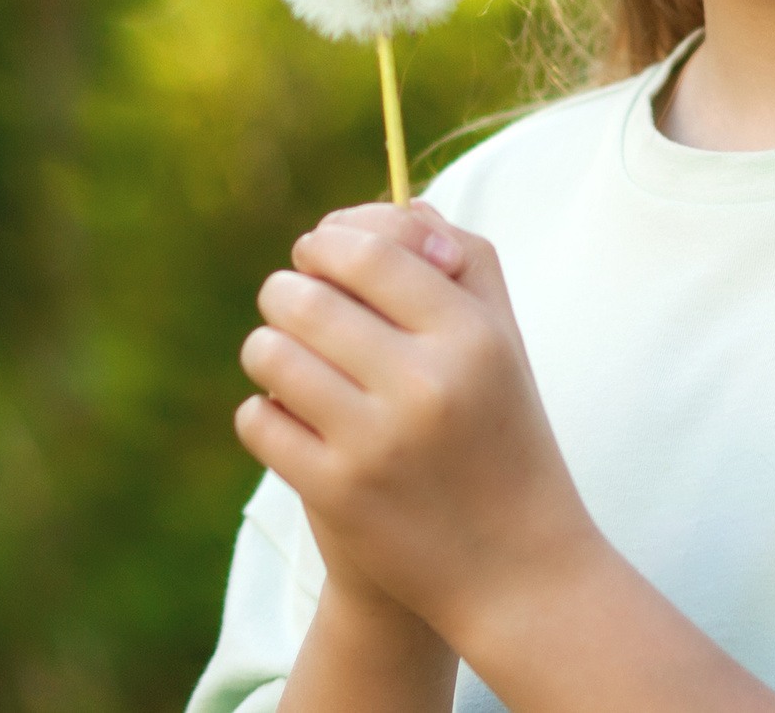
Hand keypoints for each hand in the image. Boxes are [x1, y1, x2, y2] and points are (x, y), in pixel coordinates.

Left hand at [234, 200, 602, 649]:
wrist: (516, 568)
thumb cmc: (503, 434)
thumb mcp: (504, 344)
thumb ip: (462, 263)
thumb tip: (398, 206)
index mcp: (471, 336)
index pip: (369, 252)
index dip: (328, 241)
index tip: (319, 254)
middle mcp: (425, 384)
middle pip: (306, 297)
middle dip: (285, 291)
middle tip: (291, 303)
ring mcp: (376, 442)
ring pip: (269, 354)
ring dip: (266, 348)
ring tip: (285, 359)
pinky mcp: (336, 493)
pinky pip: (257, 420)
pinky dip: (262, 412)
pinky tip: (288, 417)